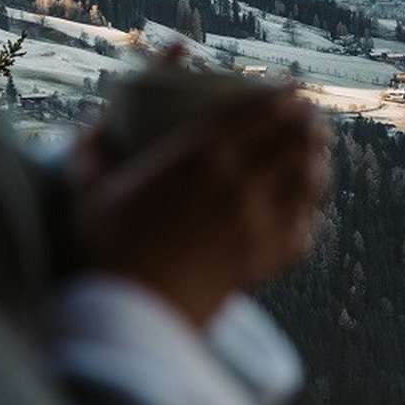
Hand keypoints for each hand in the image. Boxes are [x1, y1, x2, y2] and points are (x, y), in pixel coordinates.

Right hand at [70, 86, 329, 326]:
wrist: (132, 315)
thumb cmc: (105, 248)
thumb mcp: (89, 187)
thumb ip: (92, 146)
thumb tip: (96, 123)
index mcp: (197, 153)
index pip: (257, 110)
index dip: (281, 95)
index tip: (290, 89)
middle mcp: (236, 179)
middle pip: (292, 138)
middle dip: (307, 123)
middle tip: (309, 119)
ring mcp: (256, 221)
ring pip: (307, 180)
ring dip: (314, 162)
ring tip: (315, 156)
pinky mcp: (263, 259)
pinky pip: (303, 229)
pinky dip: (309, 214)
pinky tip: (306, 210)